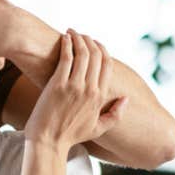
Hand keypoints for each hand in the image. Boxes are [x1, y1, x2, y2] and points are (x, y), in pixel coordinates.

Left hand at [24, 30, 126, 151]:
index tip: (94, 43)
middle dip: (89, 40)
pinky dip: (67, 44)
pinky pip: (66, 58)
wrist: (48, 142)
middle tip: (81, 35)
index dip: (102, 50)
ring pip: (82, 53)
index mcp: (100, 97)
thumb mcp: (98, 129)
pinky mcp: (58, 85)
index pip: (107, 65)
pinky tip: (64, 38)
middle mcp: (90, 90)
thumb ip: (115, 114)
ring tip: (71, 32)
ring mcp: (74, 86)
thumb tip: (126, 99)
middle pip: (96, 55)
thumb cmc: (70, 136)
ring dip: (79, 38)